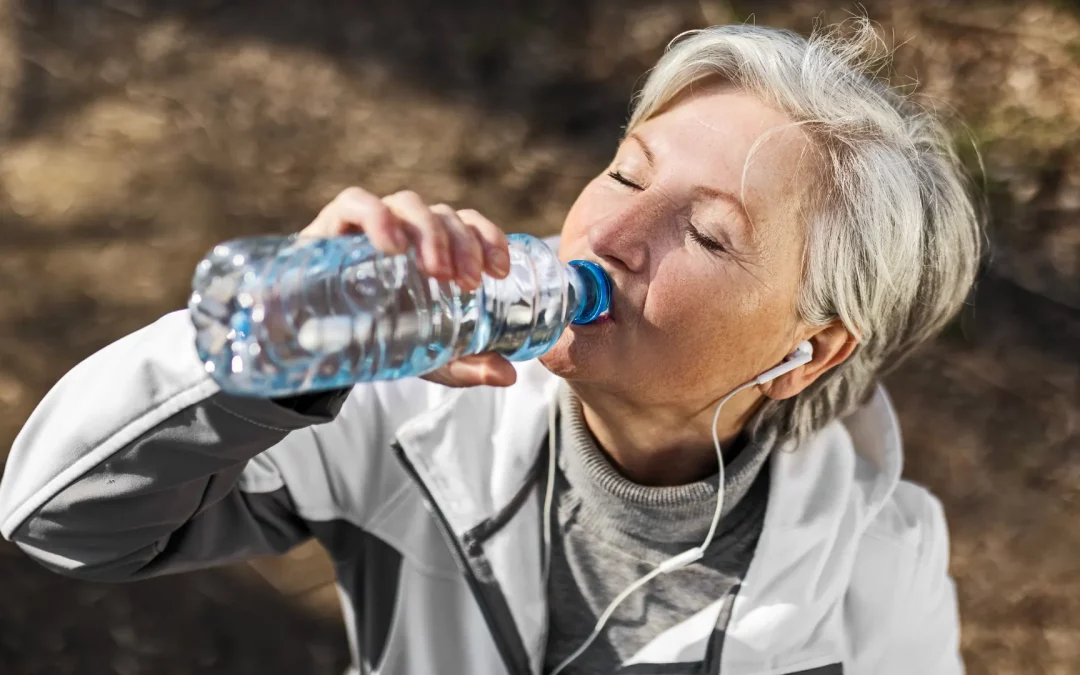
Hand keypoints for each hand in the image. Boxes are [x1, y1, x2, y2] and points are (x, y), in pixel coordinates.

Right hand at [300, 187, 517, 387]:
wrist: (309, 345)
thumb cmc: (377, 339)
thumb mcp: (428, 357)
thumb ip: (466, 365)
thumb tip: (507, 375)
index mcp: (433, 248)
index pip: (468, 224)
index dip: (488, 237)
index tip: (501, 270)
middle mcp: (405, 228)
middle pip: (442, 214)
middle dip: (463, 243)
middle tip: (470, 281)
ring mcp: (369, 224)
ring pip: (407, 203)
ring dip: (429, 231)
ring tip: (437, 271)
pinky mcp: (331, 226)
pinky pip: (356, 203)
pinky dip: (377, 217)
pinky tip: (391, 244)